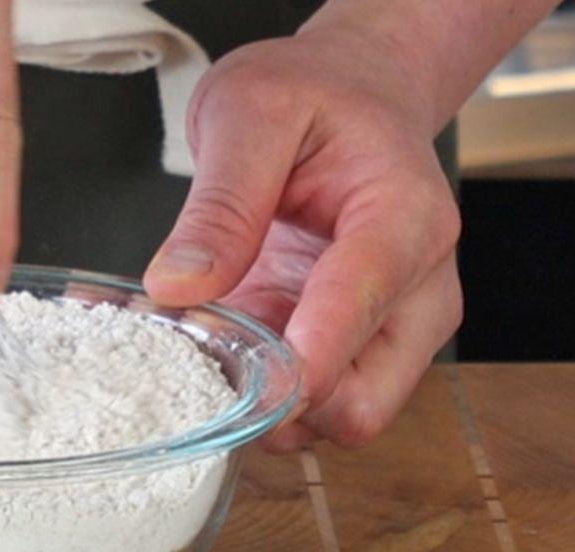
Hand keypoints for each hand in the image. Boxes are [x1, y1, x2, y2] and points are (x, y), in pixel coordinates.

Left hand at [143, 28, 461, 449]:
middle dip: (283, 404)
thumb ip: (220, 203)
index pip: (363, 309)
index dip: (304, 363)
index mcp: (404, 221)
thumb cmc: (311, 95)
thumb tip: (178, 288)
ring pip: (332, 418)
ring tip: (197, 354)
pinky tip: (205, 355)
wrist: (348, 95)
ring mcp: (379, 329)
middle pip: (363, 402)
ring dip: (261, 406)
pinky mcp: (339, 347)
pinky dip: (252, 395)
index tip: (243, 383)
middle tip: (204, 369)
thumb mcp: (249, 115)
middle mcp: (412, 291)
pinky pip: (302, 402)